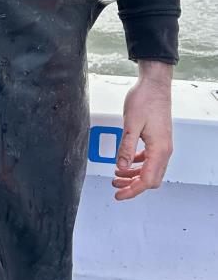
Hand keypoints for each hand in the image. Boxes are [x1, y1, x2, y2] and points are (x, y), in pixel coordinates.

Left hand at [112, 61, 172, 200]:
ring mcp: (162, 145)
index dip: (132, 190)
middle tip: (116, 187)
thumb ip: (126, 147)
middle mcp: (164, 150)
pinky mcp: (158, 139)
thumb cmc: (145, 100)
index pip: (146, 180)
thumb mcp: (130, 124)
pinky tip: (126, 163)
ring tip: (117, 176)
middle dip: (133, 186)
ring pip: (150, 170)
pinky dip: (137, 164)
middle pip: (151, 179)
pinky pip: (149, 159)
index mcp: (159, 150)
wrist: (154, 85)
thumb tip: (120, 166)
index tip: (119, 195)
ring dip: (134, 175)